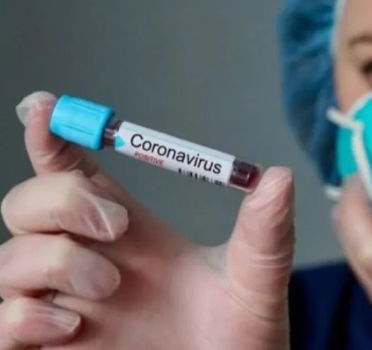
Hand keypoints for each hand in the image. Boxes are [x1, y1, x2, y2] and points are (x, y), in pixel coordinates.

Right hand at [0, 92, 294, 348]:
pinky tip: (70, 325)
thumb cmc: (240, 341)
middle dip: (59, 199)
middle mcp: (89, 263)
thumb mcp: (255, 284)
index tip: (46, 108)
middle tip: (116, 223)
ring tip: (109, 286)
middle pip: (28, 205)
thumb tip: (280, 177)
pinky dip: (21, 317)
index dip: (53, 137)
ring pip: (8, 260)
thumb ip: (265, 234)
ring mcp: (64, 308)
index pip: (76, 174)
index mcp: (132, 235)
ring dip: (52, 261)